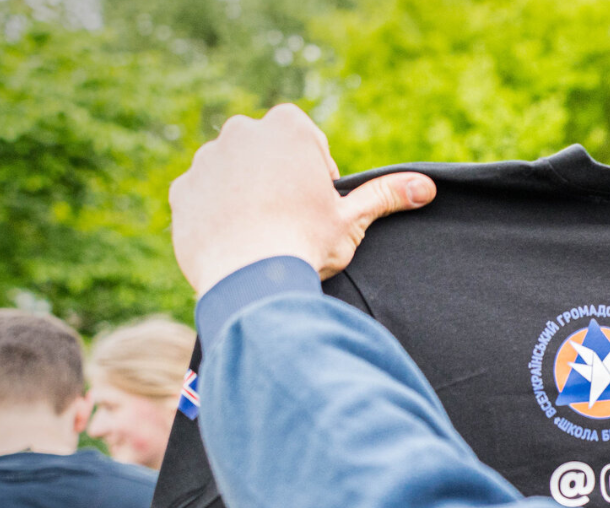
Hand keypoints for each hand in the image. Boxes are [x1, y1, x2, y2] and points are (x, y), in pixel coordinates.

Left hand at [169, 104, 435, 295]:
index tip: (318, 206)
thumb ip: (386, 196)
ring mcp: (206, 160)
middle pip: (268, 154)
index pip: (307, 143)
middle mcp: (241, 131)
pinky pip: (203, 198)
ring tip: (263, 237)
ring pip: (233, 174)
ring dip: (246, 196)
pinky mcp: (182, 190)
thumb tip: (428, 186)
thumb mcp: (352, 220)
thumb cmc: (306, 241)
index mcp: (288, 127)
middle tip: (293, 222)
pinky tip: (236, 243)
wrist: (250, 279)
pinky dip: (217, 216)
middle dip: (278, 179)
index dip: (317, 176)